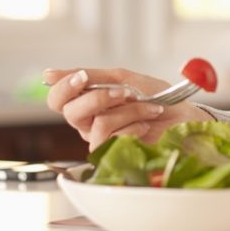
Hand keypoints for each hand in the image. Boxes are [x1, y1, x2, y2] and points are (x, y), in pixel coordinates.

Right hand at [43, 67, 212, 151]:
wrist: (182, 116)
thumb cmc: (156, 96)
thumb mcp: (124, 79)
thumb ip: (92, 76)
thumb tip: (47, 75)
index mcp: (88, 101)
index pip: (57, 98)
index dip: (63, 87)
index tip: (82, 76)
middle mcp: (88, 122)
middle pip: (69, 112)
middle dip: (99, 96)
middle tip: (124, 91)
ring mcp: (100, 140)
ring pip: (97, 123)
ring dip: (128, 110)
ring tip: (147, 107)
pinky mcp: (113, 155)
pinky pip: (112, 138)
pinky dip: (134, 124)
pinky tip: (146, 125)